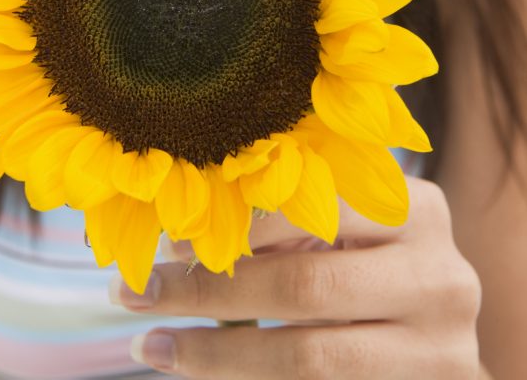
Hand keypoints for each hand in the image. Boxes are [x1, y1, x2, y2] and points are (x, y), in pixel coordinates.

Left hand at [109, 177, 481, 377]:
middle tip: (134, 291)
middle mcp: (438, 278)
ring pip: (307, 358)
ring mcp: (438, 351)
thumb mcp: (347, 228)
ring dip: (216, 354)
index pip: (313, 209)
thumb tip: (177, 231)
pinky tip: (200, 368)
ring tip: (151, 345)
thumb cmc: (376, 261)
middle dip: (208, 290)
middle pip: (304, 287)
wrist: (438, 331)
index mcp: (417, 210)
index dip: (235, 225)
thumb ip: (290, 220)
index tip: (166, 239)